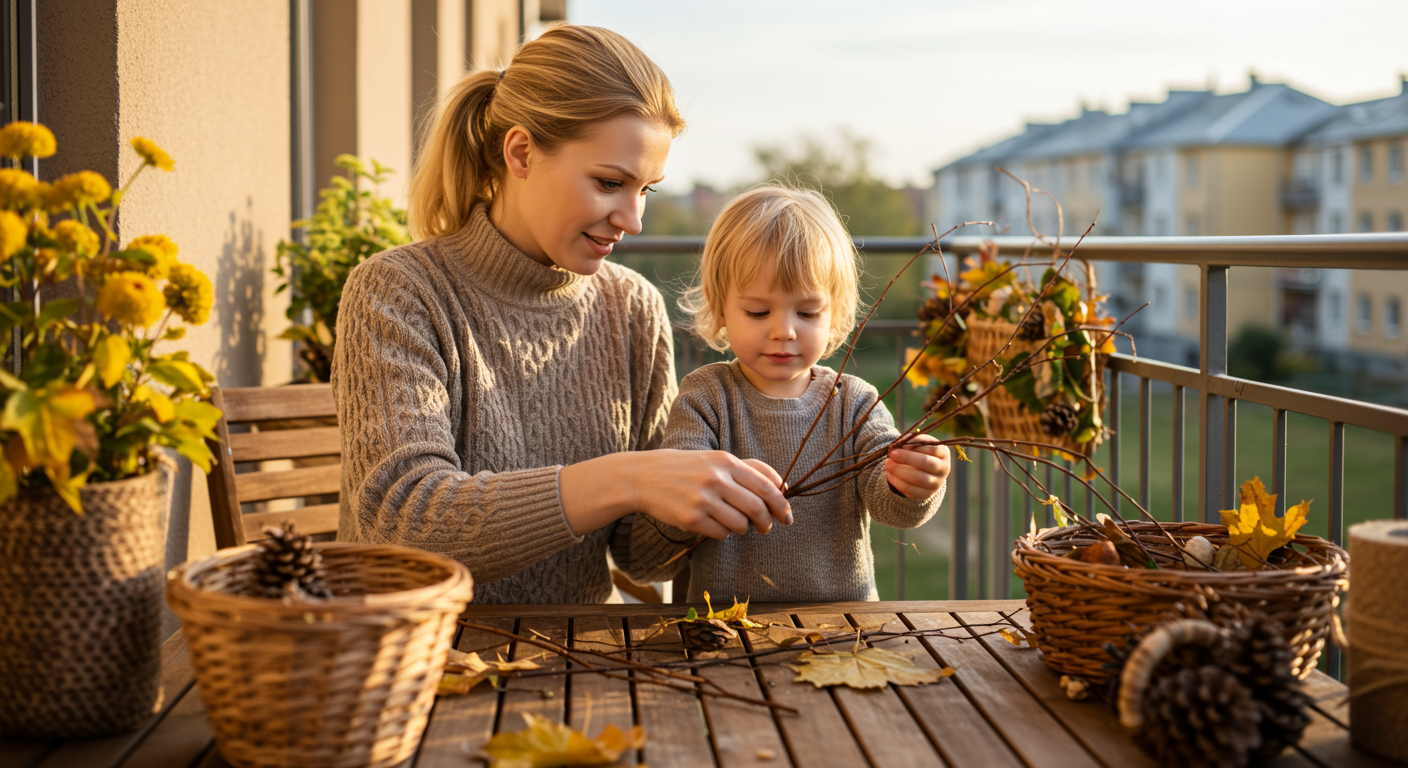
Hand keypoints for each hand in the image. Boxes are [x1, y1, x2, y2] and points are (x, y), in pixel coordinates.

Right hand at [634, 450, 792, 538]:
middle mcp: (716, 479)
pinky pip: (721, 534)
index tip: (787, 516)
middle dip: (767, 522)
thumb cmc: (685, 468)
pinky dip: (723, 533)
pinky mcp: (691, 519)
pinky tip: (714, 524)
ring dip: (743, 528)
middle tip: (766, 527)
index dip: (782, 504)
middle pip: (757, 508)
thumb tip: (781, 486)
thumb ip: (746, 470)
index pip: (765, 487)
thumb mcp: (714, 459)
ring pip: (740, 525)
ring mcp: (703, 499)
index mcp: (726, 461)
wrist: (643, 476)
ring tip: (734, 523)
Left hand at [885, 436, 949, 500]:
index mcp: (943, 453)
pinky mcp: (926, 494)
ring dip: (900, 471)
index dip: (915, 446)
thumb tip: (898, 445)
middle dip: (907, 458)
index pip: (932, 449)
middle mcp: (944, 469)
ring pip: (918, 479)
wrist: (922, 470)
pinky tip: (890, 474)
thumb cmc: (919, 452)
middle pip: (927, 463)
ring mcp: (937, 483)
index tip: (899, 445)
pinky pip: (911, 491)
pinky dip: (898, 482)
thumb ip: (910, 442)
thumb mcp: (917, 443)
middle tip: (892, 454)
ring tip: (888, 464)